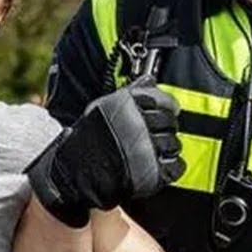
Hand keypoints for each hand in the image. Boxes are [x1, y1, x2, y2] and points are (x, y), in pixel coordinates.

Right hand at [27, 77, 183, 226]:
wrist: (75, 171)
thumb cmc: (88, 139)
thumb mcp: (102, 107)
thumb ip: (130, 92)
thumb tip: (150, 79)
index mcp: (127, 106)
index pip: (163, 100)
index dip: (167, 106)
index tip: (168, 110)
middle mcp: (138, 125)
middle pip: (170, 122)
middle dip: (166, 127)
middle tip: (155, 133)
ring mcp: (146, 149)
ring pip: (174, 144)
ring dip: (167, 147)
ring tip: (152, 151)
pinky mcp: (151, 172)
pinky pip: (176, 166)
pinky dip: (171, 166)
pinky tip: (159, 164)